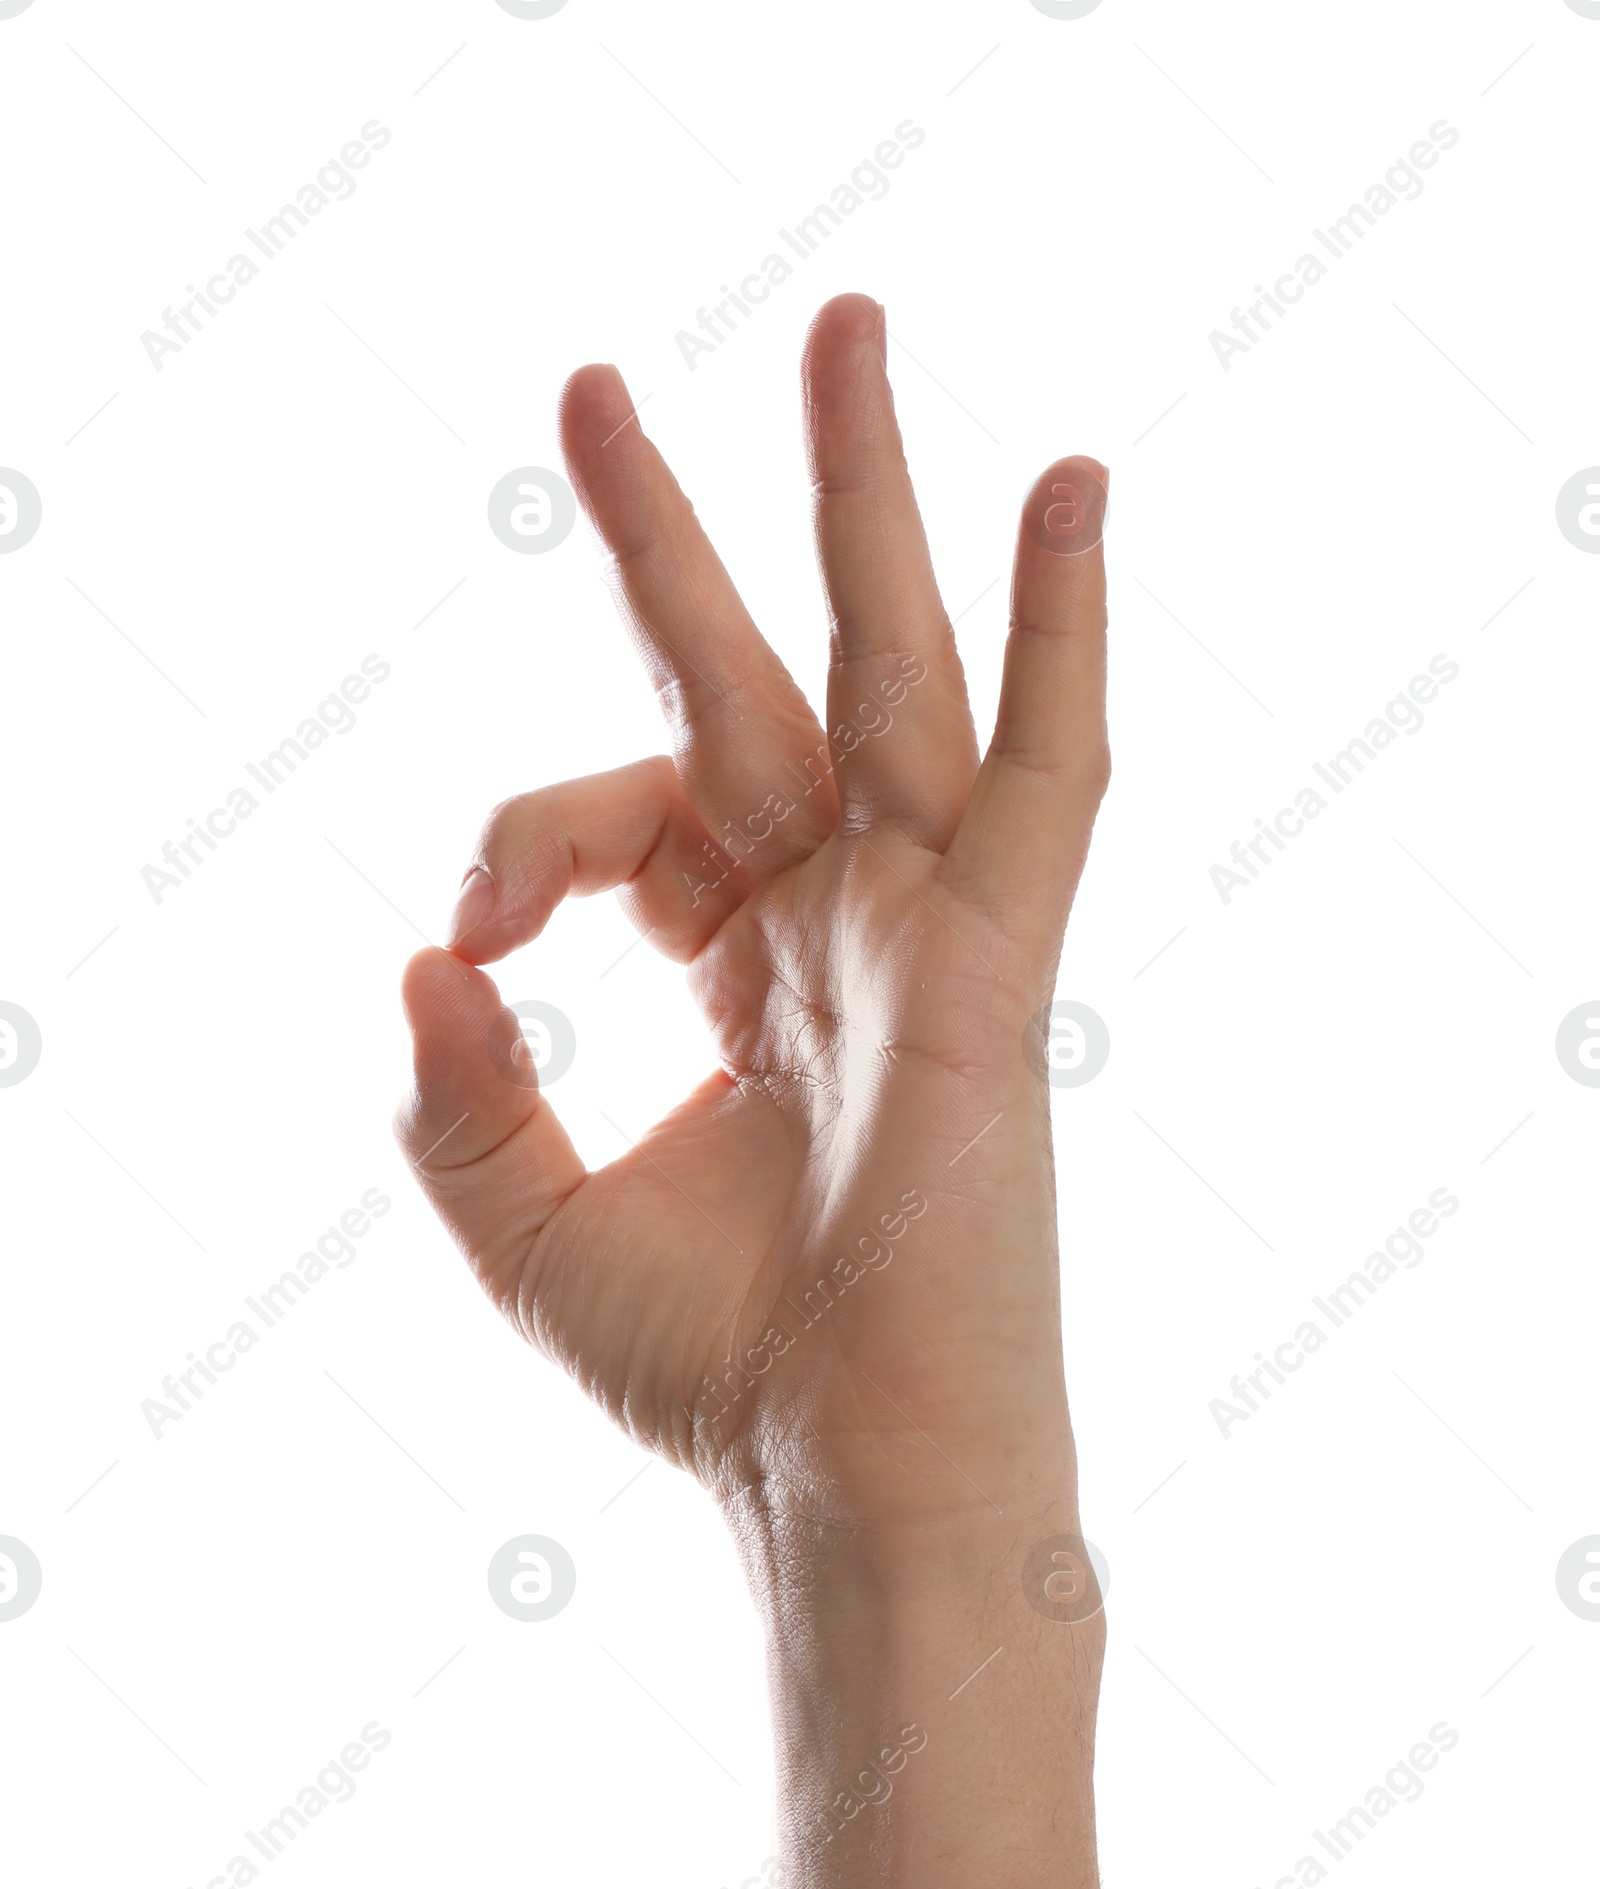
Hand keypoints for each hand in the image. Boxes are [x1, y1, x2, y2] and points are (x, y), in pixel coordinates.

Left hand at [396, 294, 1109, 1550]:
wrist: (842, 1484)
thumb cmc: (717, 1377)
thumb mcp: (523, 1227)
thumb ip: (456, 1093)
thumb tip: (420, 954)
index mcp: (741, 971)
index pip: (622, 815)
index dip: (522, 832)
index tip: (472, 933)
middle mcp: (838, 928)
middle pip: (753, 681)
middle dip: (672, 540)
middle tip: (592, 386)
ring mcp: (921, 935)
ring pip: (895, 672)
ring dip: (866, 500)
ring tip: (845, 322)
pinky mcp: (993, 968)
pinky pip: (1046, 776)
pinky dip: (1067, 638)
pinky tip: (1072, 492)